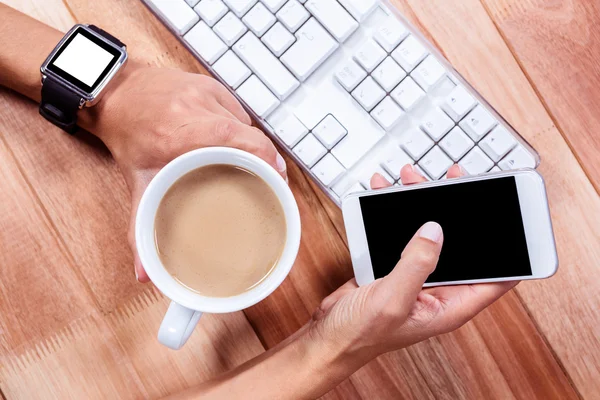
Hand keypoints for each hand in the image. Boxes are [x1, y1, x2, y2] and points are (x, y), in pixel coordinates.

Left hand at [80, 63, 286, 281]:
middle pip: (248, 134)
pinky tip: (241, 147)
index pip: (236, 139)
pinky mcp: (214, 85)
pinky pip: (240, 113)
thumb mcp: (136, 181)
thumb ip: (140, 228)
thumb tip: (146, 274)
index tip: (277, 180)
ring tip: (258, 169)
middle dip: (267, 159)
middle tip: (274, 184)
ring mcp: (207, 92)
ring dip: (255, 147)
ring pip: (247, 124)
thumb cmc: (128, 137)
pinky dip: (244, 132)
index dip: (264, 158)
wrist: (116, 92)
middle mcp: (196, 106)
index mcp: (178, 132)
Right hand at [309, 164, 518, 357]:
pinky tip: (385, 192)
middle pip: (462, 245)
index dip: (509, 250)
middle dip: (458, 211)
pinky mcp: (394, 265)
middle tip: (453, 181)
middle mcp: (438, 288)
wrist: (329, 335)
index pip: (496, 277)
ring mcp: (416, 274)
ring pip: (430, 232)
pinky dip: (394, 212)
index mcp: (450, 305)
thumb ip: (416, 264)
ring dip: (422, 204)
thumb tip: (435, 231)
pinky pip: (401, 233)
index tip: (511, 218)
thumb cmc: (362, 334)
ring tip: (413, 179)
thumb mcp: (393, 300)